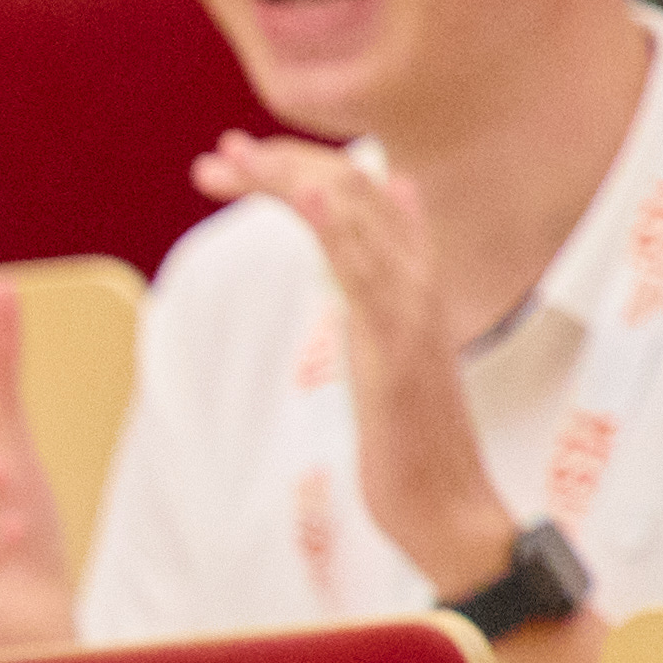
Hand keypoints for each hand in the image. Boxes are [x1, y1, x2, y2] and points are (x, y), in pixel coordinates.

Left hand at [197, 136, 510, 595]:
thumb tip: (381, 227)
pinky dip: (340, 227)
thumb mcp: (385, 352)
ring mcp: (411, 310)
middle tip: (216, 157)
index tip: (230, 163)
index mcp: (407, 282)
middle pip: (351, 195)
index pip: (356, 199)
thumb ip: (377, 290)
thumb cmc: (411, 438)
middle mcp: (415, 283)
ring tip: (236, 156)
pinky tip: (308, 197)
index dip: (297, 171)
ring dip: (293, 180)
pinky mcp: (399, 346)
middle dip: (280, 168)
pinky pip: (369, 275)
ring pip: (355, 221)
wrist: (446, 507)